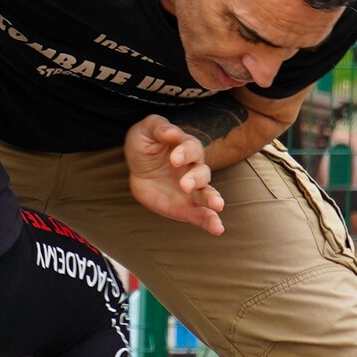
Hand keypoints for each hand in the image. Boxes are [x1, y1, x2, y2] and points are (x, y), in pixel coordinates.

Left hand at [124, 115, 224, 235]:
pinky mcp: (185, 207)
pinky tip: (218, 229)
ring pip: (206, 193)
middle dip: (195, 178)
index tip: (173, 159)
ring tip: (217, 206)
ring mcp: (191, 189)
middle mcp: (193, 168)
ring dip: (212, 199)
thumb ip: (159, 128)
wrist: (137, 166)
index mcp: (185, 147)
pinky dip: (210, 221)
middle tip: (185, 184)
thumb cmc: (145, 142)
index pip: (191, 148)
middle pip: (202, 172)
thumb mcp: (146, 129)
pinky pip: (201, 215)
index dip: (184, 152)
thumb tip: (172, 133)